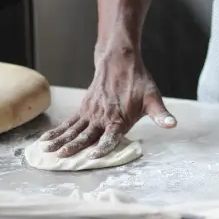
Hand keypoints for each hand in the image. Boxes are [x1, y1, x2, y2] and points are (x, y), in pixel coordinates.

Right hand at [38, 50, 175, 157]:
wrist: (119, 61)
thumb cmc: (138, 82)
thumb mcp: (153, 98)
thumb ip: (161, 115)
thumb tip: (172, 124)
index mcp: (119, 118)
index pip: (109, 137)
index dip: (101, 148)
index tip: (92, 157)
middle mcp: (102, 117)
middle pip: (85, 135)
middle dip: (73, 148)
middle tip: (61, 158)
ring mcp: (90, 113)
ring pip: (73, 130)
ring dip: (60, 141)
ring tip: (47, 151)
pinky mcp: (83, 109)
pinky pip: (68, 122)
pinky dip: (57, 131)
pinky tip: (46, 140)